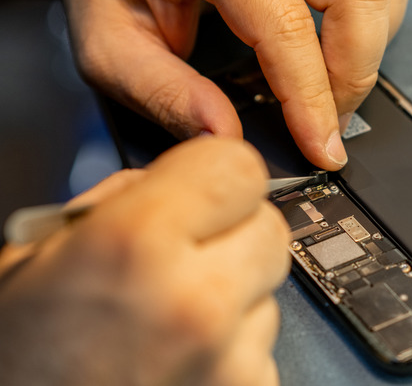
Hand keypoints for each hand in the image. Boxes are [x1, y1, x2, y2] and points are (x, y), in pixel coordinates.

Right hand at [0, 137, 290, 385]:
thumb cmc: (17, 359)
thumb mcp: (36, 255)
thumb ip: (119, 199)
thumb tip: (176, 179)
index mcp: (134, 246)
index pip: (238, 167)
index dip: (219, 171)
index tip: (204, 184)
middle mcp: (194, 302)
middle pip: (269, 226)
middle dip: (234, 230)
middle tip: (189, 251)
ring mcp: (228, 357)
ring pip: (270, 287)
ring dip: (234, 290)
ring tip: (174, 314)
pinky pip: (262, 341)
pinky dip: (234, 342)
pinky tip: (184, 351)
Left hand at [42, 0, 411, 170]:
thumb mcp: (111, 44)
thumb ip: (163, 93)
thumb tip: (226, 138)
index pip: (283, 21)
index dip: (310, 95)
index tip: (322, 147)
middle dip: (355, 70)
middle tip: (331, 120)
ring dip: (372, 38)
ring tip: (334, 80)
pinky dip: (378, 10)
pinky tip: (344, 36)